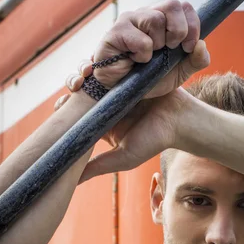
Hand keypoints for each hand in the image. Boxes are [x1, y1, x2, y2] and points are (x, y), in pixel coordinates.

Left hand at [57, 0, 209, 181]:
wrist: (181, 119)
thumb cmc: (155, 140)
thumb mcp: (124, 157)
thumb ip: (98, 166)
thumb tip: (70, 182)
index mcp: (102, 122)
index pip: (76, 114)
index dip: (65, 108)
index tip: (62, 105)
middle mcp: (107, 103)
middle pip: (82, 90)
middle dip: (74, 83)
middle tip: (75, 84)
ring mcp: (118, 85)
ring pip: (93, 73)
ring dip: (86, 69)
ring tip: (86, 71)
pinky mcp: (128, 71)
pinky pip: (111, 62)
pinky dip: (102, 61)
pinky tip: (97, 62)